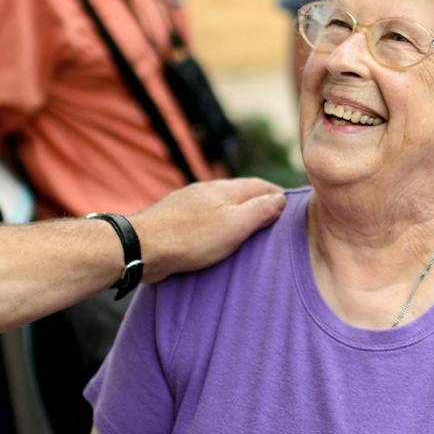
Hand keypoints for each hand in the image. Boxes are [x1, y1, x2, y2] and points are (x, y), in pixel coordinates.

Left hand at [134, 178, 285, 282]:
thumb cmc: (191, 238)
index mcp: (224, 189)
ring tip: (246, 228)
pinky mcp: (174, 219)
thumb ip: (258, 210)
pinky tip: (214, 235)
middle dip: (257, 201)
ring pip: (219, 204)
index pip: (259, 185)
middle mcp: (206, 190)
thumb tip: (280, 198)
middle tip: (272, 216)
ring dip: (235, 212)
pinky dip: (216, 222)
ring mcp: (188, 203)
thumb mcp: (234, 225)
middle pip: (239, 192)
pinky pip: (203, 217)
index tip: (290, 204)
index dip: (276, 194)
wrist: (143, 248)